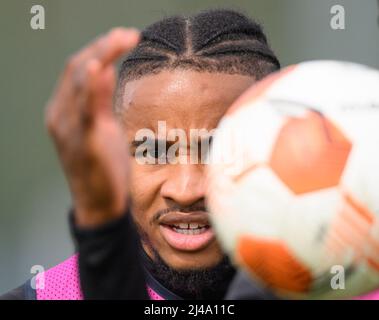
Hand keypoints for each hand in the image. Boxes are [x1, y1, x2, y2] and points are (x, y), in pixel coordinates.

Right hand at [45, 28, 139, 226]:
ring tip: (122, 39)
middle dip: (103, 47)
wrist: (101, 203)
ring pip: (78, 83)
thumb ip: (100, 101)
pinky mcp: (83, 144)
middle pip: (77, 69)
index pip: (78, 69)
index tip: (123, 37)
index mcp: (65, 110)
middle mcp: (60, 115)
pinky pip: (84, 111)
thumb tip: (106, 71)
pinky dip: (91, 87)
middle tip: (128, 34)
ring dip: (101, 56)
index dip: (99, 49)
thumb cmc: (105, 166)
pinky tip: (98, 67)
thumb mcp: (103, 128)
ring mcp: (68, 129)